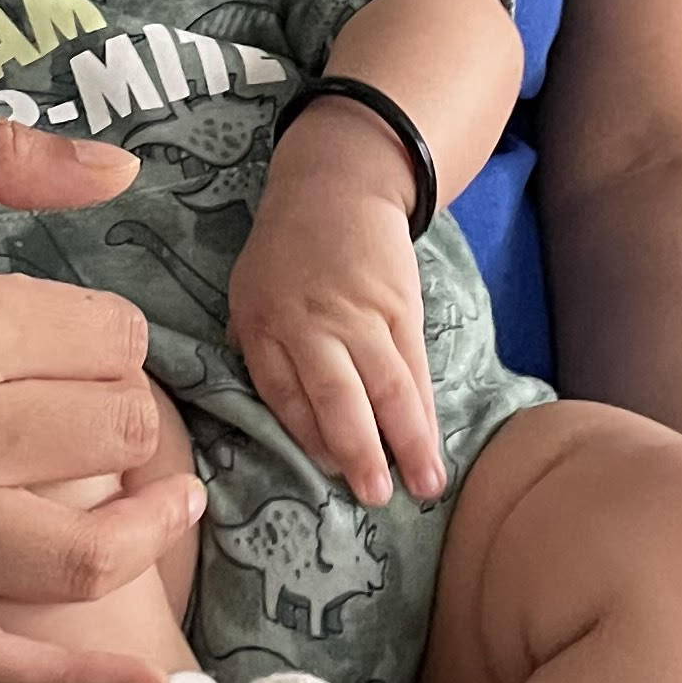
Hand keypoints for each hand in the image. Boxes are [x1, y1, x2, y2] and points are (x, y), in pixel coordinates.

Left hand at [229, 106, 444, 507]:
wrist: (339, 186)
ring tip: (424, 486)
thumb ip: (262, 352)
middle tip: (375, 496)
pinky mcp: (400, 306)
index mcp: (263, 326)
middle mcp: (309, 324)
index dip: (308, 440)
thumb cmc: (288, 250)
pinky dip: (423, 408)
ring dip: (407, 440)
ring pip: (386, 387)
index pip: (284, 397)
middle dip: (358, 452)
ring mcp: (359, 315)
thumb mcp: (250, 294)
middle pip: (336, 397)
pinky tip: (431, 442)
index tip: (329, 475)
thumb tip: (288, 421)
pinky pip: (414, 366)